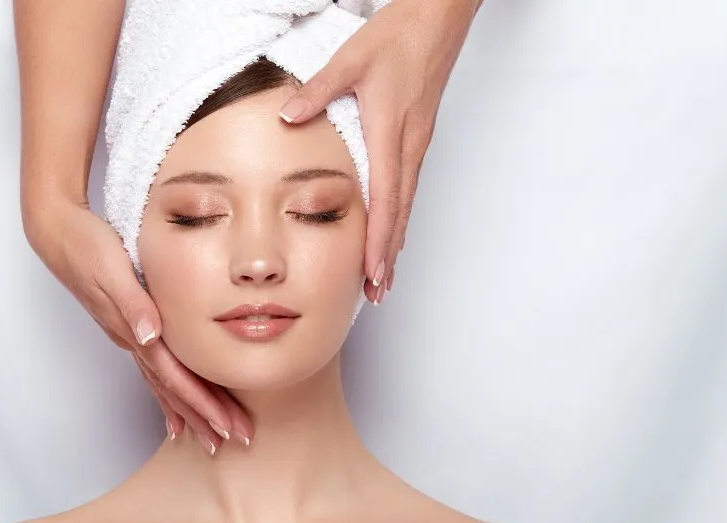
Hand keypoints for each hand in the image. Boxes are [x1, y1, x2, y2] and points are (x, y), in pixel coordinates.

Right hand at [22, 197, 253, 452]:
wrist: (57, 233)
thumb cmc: (87, 246)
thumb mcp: (112, 270)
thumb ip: (133, 304)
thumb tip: (150, 336)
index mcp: (134, 330)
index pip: (175, 377)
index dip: (202, 404)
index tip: (226, 427)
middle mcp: (132, 339)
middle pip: (173, 389)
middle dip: (204, 417)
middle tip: (233, 441)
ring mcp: (127, 335)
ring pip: (163, 383)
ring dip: (187, 410)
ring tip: (206, 435)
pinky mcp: (125, 325)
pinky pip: (152, 367)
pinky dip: (165, 389)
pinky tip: (171, 401)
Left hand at [278, 0, 481, 302]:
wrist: (439, 17)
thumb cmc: (399, 35)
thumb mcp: (350, 59)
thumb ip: (318, 91)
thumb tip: (288, 117)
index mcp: (390, 132)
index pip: (386, 199)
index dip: (379, 240)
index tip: (373, 271)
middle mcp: (409, 145)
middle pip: (400, 213)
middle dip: (389, 256)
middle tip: (379, 292)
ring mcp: (416, 142)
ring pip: (406, 204)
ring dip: (395, 242)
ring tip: (385, 276)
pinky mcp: (418, 135)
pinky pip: (409, 187)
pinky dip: (399, 216)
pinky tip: (392, 230)